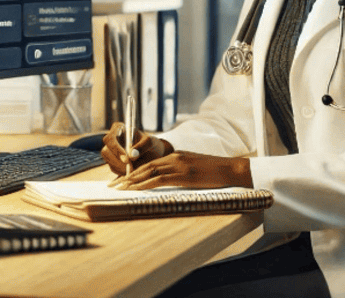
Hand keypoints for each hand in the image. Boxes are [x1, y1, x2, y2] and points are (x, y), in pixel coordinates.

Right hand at [100, 122, 170, 175]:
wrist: (153, 154)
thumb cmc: (151, 144)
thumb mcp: (150, 142)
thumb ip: (142, 146)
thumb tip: (131, 155)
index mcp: (119, 130)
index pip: (110, 137)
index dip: (115, 148)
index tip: (126, 157)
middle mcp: (113, 140)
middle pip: (106, 150)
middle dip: (117, 160)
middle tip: (130, 166)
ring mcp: (111, 152)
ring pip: (108, 161)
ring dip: (120, 167)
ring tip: (133, 169)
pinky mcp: (113, 162)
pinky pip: (113, 168)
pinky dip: (121, 171)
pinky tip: (131, 171)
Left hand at [109, 151, 252, 189]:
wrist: (230, 169)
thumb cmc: (214, 171)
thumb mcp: (193, 168)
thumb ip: (178, 171)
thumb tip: (165, 180)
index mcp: (175, 155)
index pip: (149, 162)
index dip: (133, 171)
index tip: (121, 179)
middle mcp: (174, 157)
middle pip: (145, 166)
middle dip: (127, 176)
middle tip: (113, 185)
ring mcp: (178, 165)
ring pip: (149, 171)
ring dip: (132, 181)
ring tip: (119, 189)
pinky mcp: (183, 174)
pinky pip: (160, 179)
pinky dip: (145, 184)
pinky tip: (136, 190)